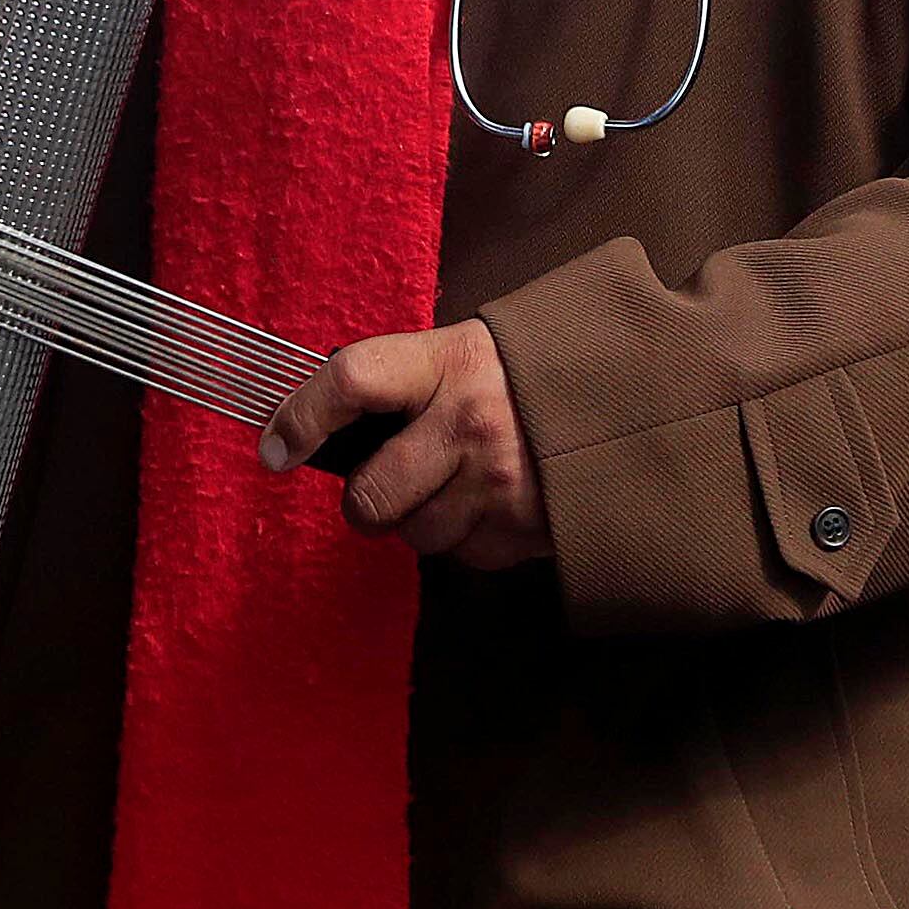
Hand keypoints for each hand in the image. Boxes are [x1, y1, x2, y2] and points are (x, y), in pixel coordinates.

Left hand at [261, 320, 550, 568]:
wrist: (633, 399)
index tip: (275, 447)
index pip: (351, 380)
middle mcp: (470, 422)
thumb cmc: (527, 376)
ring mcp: (500, 481)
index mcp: (447, 362)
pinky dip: (469, 538)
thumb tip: (321, 425)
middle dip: (365, 503)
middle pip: (370, 494)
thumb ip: (405, 383)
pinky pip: (465, 555)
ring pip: (415, 535)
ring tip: (458, 486)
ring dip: (424, 521)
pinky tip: (494, 503)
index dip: (301, 416)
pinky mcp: (526, 528)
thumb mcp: (465, 353)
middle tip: (379, 490)